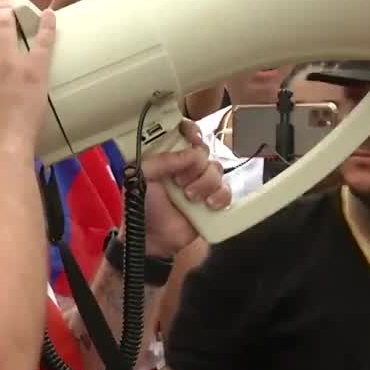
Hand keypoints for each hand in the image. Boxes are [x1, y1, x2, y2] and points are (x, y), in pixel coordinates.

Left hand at [136, 121, 230, 256]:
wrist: (151, 238)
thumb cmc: (143, 205)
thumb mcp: (143, 176)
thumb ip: (163, 159)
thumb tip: (191, 152)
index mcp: (168, 156)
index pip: (185, 132)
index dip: (192, 131)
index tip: (193, 138)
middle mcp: (186, 167)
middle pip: (204, 151)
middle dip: (195, 166)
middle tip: (179, 181)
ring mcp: (200, 184)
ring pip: (217, 170)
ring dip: (205, 183)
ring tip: (189, 197)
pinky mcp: (212, 202)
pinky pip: (227, 191)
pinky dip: (220, 196)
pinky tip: (208, 205)